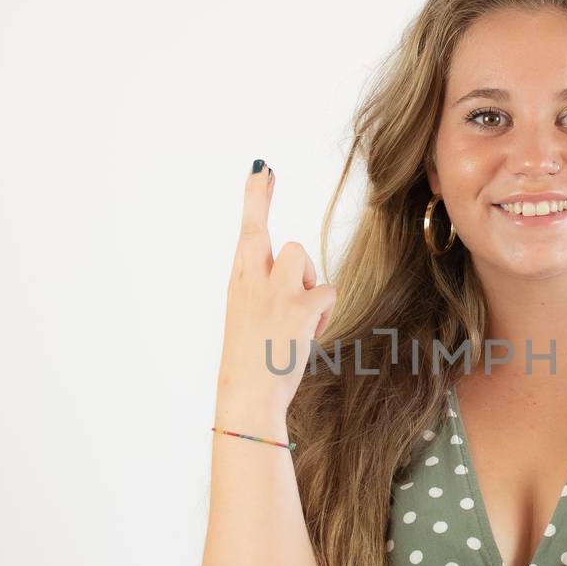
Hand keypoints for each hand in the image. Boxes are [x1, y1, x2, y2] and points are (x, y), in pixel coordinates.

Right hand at [216, 160, 337, 412]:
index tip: (261, 171)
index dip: (255, 199)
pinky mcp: (299, 305)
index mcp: (239, 284)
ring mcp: (274, 290)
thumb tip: (291, 270)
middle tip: (264, 172)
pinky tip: (310, 332)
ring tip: (299, 315)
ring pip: (300, 255)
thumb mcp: (249, 320)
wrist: (248, 394)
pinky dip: (324, 312)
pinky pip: (326, 291)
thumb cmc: (252, 364)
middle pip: (258, 228)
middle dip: (257, 198)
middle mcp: (251, 280)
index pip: (246, 234)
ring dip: (308, 279)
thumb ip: (264, 290)